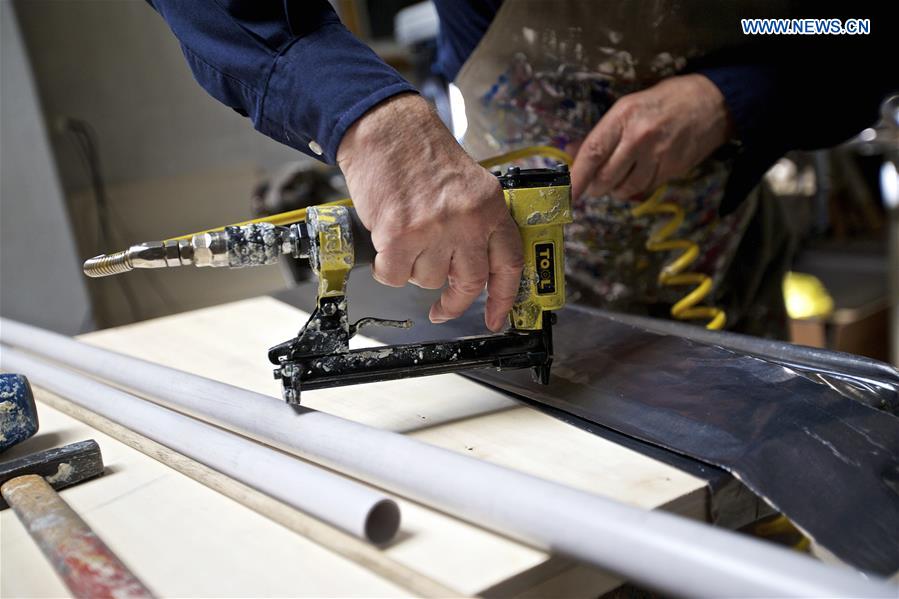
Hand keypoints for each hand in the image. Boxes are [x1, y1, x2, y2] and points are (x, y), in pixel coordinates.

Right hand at [337, 94, 523, 331]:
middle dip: (454, 302)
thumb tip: (477, 263)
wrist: (385, 128)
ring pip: (428, 280)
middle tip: (441, 308)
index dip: (503, 297)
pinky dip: (387, 268)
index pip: (508, 263)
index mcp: (490, 207)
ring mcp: (434, 230)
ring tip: (407, 240)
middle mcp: (467, 221)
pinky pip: (396, 276)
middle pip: (469, 282)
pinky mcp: (399, 236)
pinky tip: (386, 246)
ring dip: (415, 269)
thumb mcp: (469, 181)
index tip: (495, 317)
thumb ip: (478, 221)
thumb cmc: (421, 152)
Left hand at [570, 74, 733, 199]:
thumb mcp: (629, 107)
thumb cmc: (664, 101)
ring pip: (626, 188)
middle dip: (596, 187)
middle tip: (595, 186)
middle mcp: (640, 138)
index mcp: (624, 117)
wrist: (711, 102)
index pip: (593, 153)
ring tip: (619, 180)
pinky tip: (641, 174)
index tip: (567, 194)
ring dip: (617, 190)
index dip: (577, 178)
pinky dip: (638, 186)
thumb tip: (575, 153)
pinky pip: (647, 187)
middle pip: (606, 178)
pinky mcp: (674, 169)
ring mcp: (659, 155)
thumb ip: (603, 132)